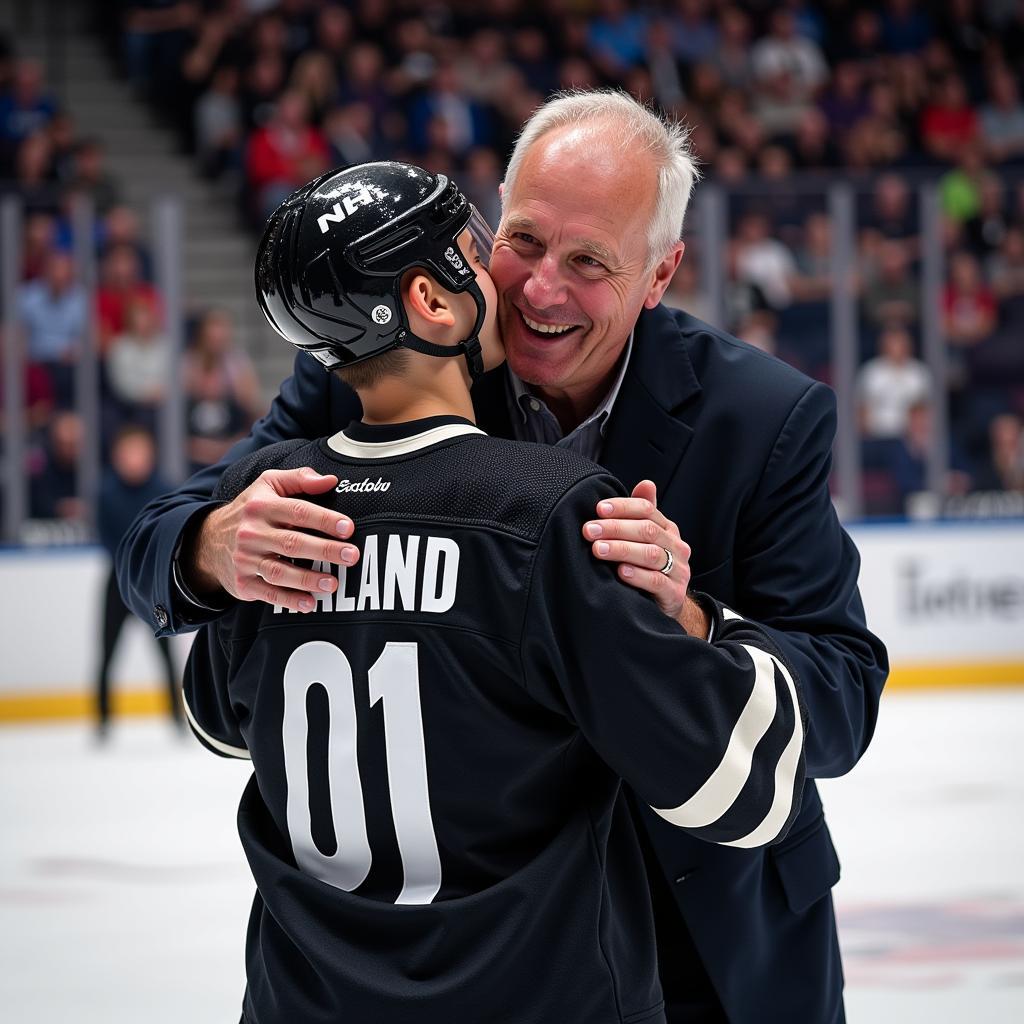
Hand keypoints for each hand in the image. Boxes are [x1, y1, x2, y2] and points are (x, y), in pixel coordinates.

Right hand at [186, 467, 359, 612]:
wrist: (207, 540)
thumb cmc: (249, 511)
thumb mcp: (268, 484)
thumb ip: (300, 478)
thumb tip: (330, 480)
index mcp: (261, 506)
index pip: (298, 511)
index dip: (324, 519)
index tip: (348, 528)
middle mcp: (252, 533)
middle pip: (293, 543)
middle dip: (325, 550)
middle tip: (350, 556)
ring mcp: (246, 559)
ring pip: (280, 571)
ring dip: (308, 579)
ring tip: (333, 583)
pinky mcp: (242, 582)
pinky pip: (268, 593)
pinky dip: (289, 600)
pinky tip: (309, 603)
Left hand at [583, 479, 708, 637]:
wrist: (666, 606)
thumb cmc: (649, 567)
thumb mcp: (646, 539)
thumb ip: (643, 513)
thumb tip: (646, 483)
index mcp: (668, 529)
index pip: (647, 510)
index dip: (623, 507)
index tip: (598, 509)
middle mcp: (676, 547)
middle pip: (647, 531)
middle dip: (615, 528)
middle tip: (589, 530)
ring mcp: (678, 571)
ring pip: (651, 555)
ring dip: (622, 549)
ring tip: (598, 549)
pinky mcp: (674, 594)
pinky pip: (657, 581)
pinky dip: (637, 575)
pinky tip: (620, 572)